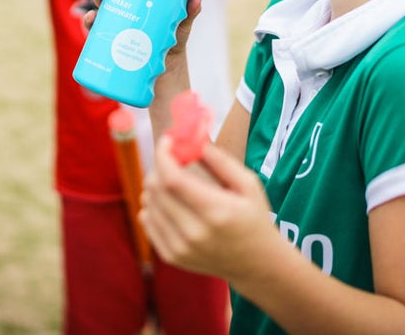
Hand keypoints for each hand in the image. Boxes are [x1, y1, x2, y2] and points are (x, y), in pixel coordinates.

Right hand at [82, 0, 201, 71]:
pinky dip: (89, 21)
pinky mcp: (108, 40)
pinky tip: (92, 16)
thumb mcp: (182, 24)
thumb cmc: (173, 40)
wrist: (166, 69)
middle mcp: (123, 6)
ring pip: (99, 1)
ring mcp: (114, 22)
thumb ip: (189, 12)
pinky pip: (94, 29)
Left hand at [140, 134, 277, 282]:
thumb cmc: (254, 218)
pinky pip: (147, 222)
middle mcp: (194, 233)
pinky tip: (169, 201)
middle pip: (156, 190)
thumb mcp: (248, 185)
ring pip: (149, 204)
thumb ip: (220, 161)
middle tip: (172, 160)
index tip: (167, 141)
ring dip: (155, 185)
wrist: (257, 265)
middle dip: (159, 167)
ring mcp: (180, 248)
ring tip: (174, 181)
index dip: (163, 155)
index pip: (172, 179)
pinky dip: (152, 205)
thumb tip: (194, 140)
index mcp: (216, 212)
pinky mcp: (172, 257)